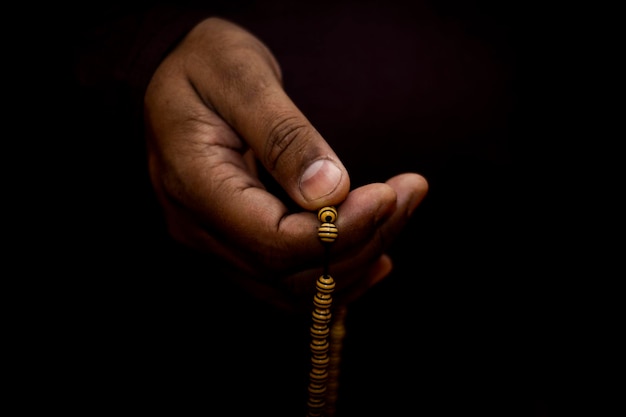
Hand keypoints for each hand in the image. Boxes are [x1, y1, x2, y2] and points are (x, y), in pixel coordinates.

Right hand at [144, 17, 427, 311]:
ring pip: (293, 288)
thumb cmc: (202, 64)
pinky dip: (334, 275)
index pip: (275, 242)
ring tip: (400, 212)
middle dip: (361, 241)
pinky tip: (374, 253)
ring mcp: (213, 243)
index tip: (389, 194)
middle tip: (410, 193)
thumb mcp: (239, 75)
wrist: (171, 76)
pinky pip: (286, 283)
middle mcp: (198, 229)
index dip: (340, 231)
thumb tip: (330, 191)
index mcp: (194, 184)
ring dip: (356, 258)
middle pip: (290, 273)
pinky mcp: (233, 243)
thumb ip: (282, 134)